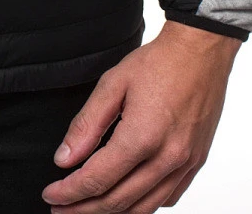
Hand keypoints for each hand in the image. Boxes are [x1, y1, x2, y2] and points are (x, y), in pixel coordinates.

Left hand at [42, 21, 241, 212]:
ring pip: (144, 208)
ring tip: (86, 210)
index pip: (98, 179)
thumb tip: (64, 159)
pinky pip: (167, 198)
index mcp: (142, 137)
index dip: (70, 192)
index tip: (51, 196)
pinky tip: (124, 200)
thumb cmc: (158, 63)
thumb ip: (86, 125)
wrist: (200, 53)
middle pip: (119, 202)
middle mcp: (167, 158)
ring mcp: (185, 165)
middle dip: (84, 210)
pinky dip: (142, 206)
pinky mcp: (195, 164)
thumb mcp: (112, 84)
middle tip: (60, 210)